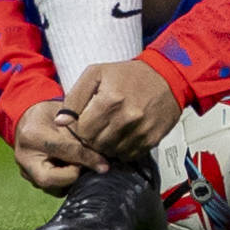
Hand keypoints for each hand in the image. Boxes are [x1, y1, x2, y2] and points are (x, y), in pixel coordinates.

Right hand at [14, 99, 109, 192]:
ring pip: (52, 188)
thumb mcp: (68, 115)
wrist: (30, 121)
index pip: (65, 152)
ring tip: (86, 168)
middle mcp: (25, 158)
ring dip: (73, 181)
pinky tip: (78, 170)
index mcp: (34, 136)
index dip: (88, 158)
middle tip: (90, 166)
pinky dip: (68, 183)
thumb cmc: (53, 115)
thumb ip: (81, 132)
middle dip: (74, 176)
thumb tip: (103, 149)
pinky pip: (53, 188)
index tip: (104, 165)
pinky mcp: (31, 180)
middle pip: (50, 179)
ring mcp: (25, 172)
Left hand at [58, 61, 181, 162]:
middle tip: (98, 126)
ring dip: (106, 145)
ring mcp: (141, 130)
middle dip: (92, 138)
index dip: (80, 128)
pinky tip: (124, 135)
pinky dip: (122, 149)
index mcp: (110, 100)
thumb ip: (74, 98)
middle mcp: (127, 117)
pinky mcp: (152, 139)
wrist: (168, 76)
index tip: (85, 122)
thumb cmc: (129, 74)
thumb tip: (60, 122)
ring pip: (111, 152)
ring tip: (111, 130)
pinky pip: (128, 155)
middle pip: (95, 144)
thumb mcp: (97, 74)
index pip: (82, 131)